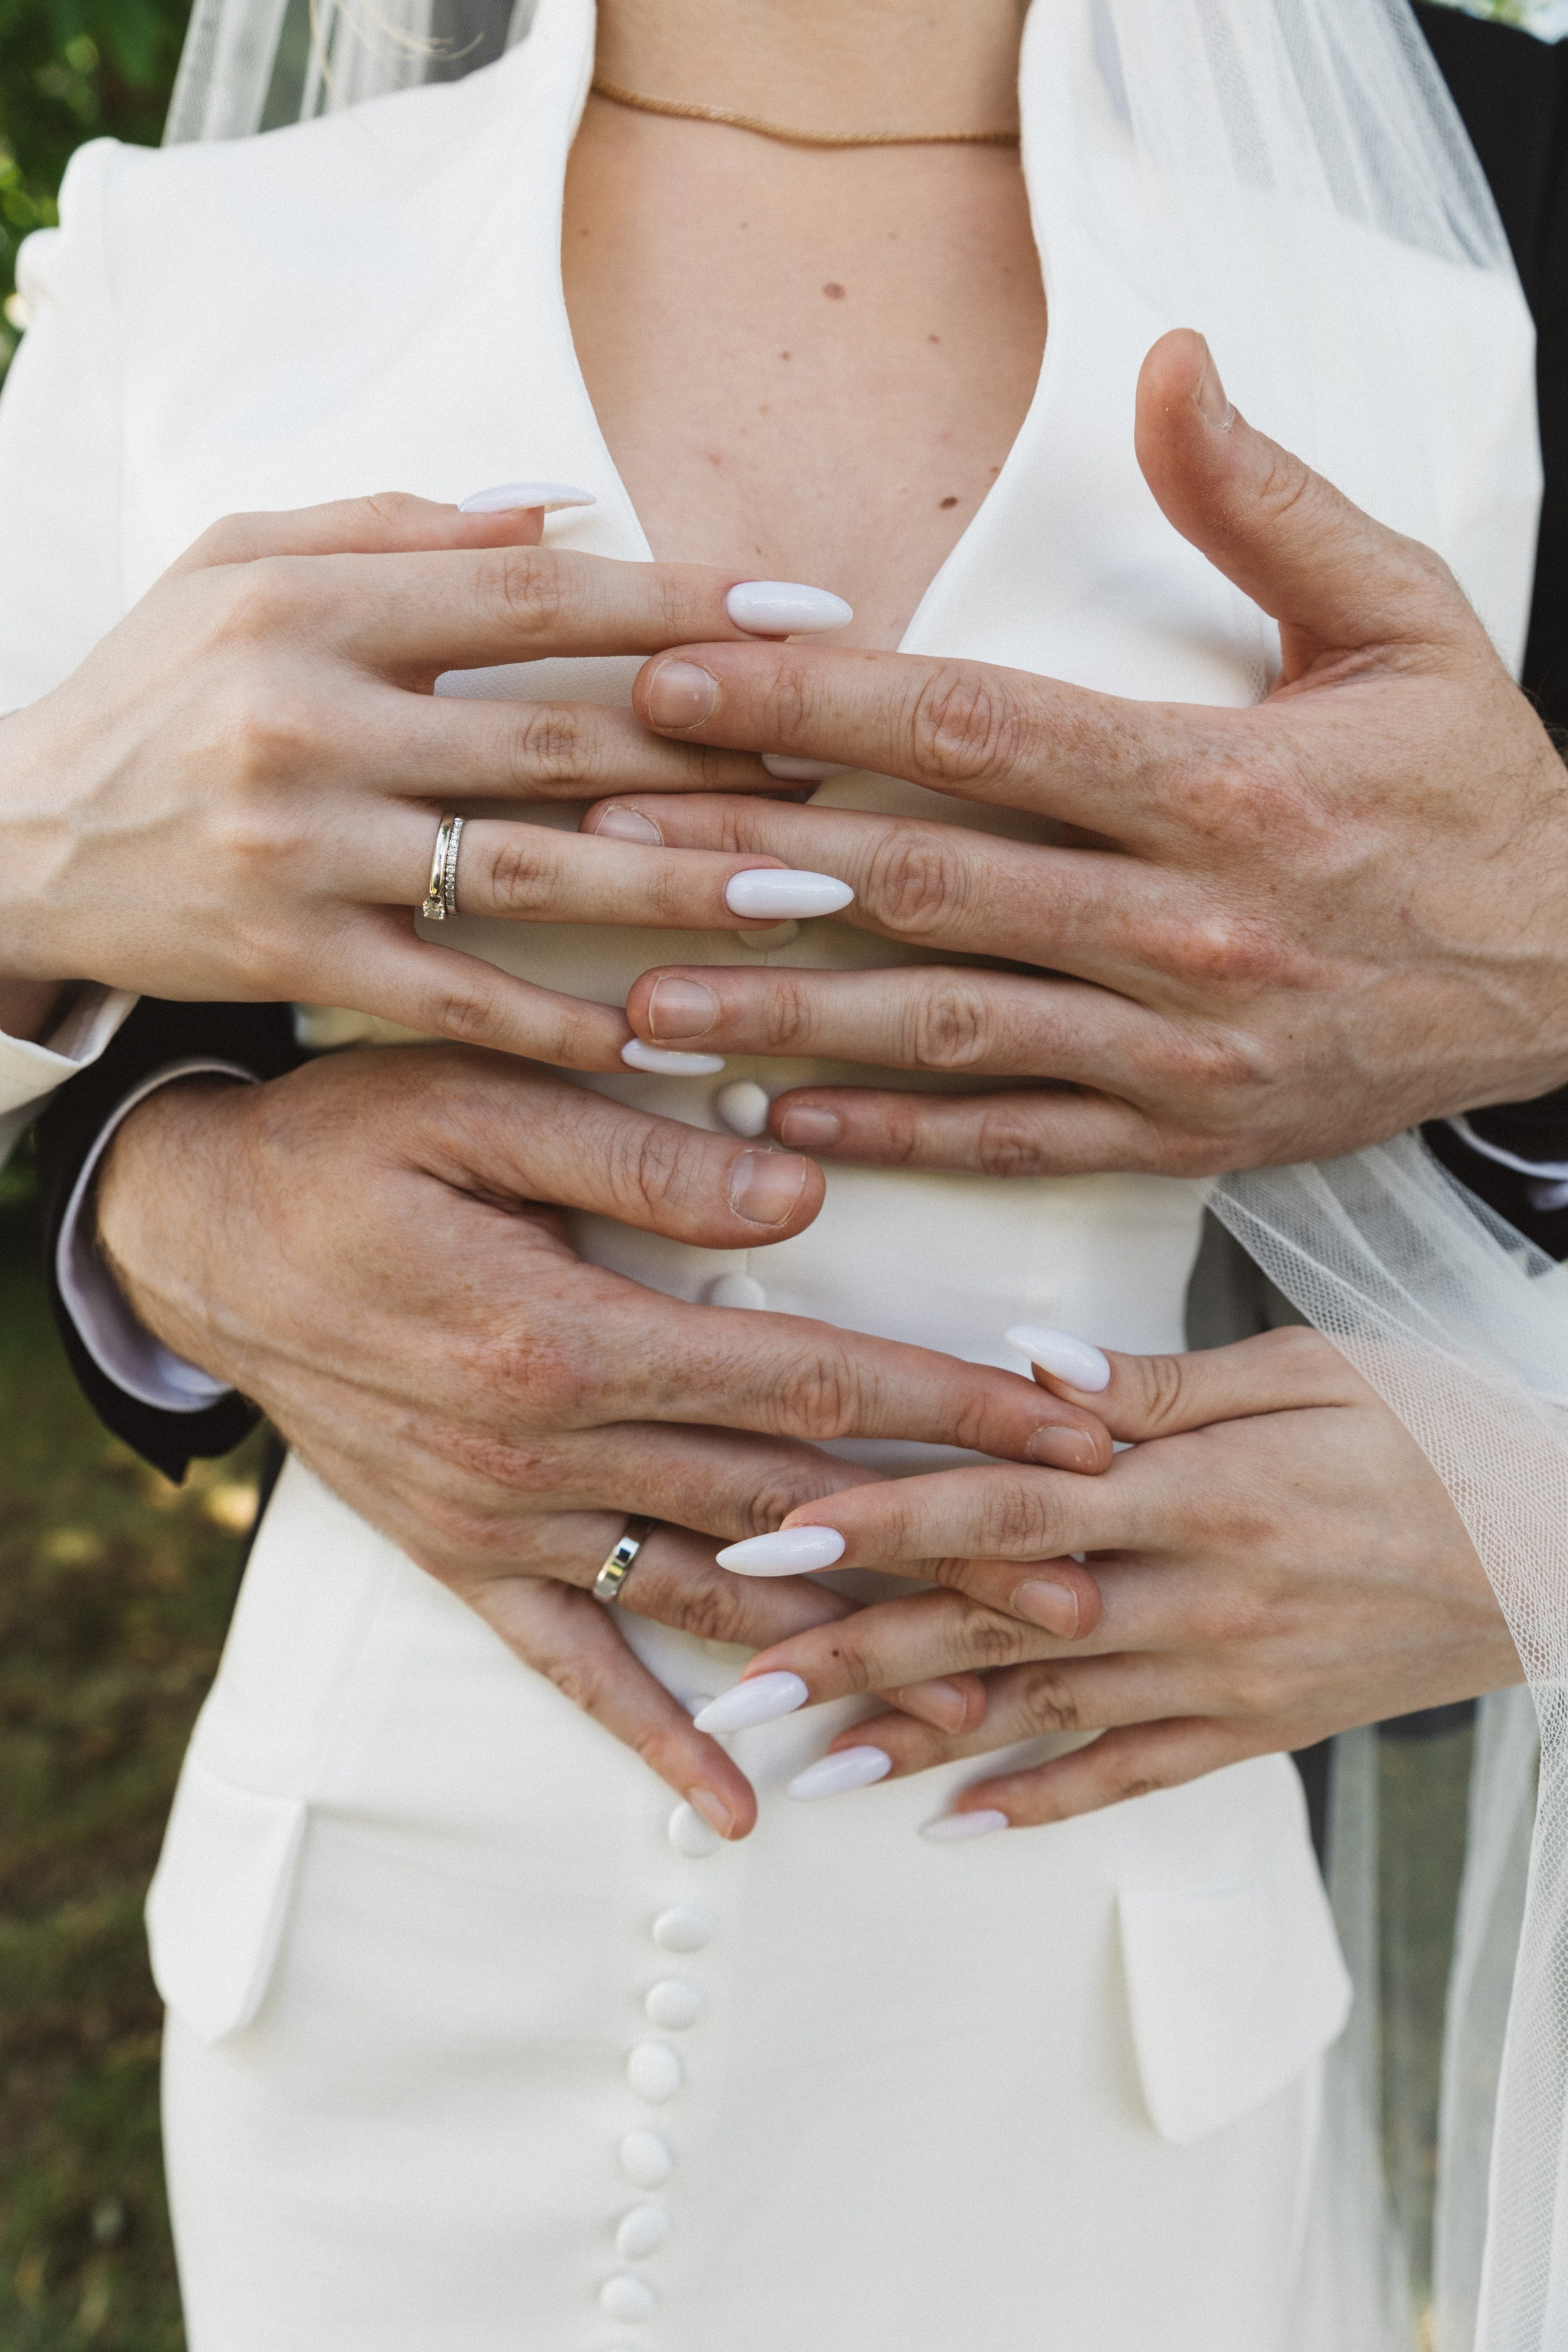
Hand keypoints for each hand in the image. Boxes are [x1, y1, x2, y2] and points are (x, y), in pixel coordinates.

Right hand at [0, 491, 849, 1054]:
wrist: (15, 835)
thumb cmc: (151, 689)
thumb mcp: (240, 562)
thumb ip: (396, 525)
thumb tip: (558, 507)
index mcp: (311, 603)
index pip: (534, 594)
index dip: (681, 603)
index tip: (808, 616)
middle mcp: (310, 718)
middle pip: (557, 734)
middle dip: (718, 755)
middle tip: (847, 774)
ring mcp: (302, 847)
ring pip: (529, 870)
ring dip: (678, 888)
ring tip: (803, 902)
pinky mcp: (291, 956)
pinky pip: (455, 995)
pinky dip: (561, 1019)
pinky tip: (664, 1032)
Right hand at [95, 1047, 1109, 1836]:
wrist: (202, 1234)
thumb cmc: (348, 1144)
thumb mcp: (477, 1106)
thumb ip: (639, 1160)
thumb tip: (801, 1198)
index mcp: (567, 1333)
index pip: (803, 1381)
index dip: (949, 1407)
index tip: (1074, 1433)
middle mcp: (544, 1448)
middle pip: (786, 1506)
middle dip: (947, 1544)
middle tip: (1088, 1587)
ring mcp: (505, 1519)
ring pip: (707, 1597)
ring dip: (849, 1645)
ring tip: (977, 1695)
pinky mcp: (462, 1556)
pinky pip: (570, 1666)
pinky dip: (655, 1736)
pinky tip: (738, 1805)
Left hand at [596, 329, 1567, 1172]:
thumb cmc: (1474, 792)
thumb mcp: (1404, 619)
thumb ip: (1267, 501)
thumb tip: (1171, 360)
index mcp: (1224, 783)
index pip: (980, 730)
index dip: (816, 709)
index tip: (678, 684)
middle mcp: (1191, 923)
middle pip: (931, 882)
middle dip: (753, 860)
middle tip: (602, 842)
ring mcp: (1182, 1044)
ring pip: (950, 1030)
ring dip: (785, 1017)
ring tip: (639, 1010)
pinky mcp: (1184, 1134)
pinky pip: (1016, 1140)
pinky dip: (895, 1138)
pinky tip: (781, 1119)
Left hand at [719, 1325, 1521, 1828]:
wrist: (1557, 1550)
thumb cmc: (1431, 1431)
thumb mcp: (1310, 1369)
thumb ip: (1160, 1381)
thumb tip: (1029, 1364)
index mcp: (1199, 1490)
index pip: (1006, 1503)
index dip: (882, 1520)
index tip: (771, 1531)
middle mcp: (1195, 1597)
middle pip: (995, 1627)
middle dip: (854, 1651)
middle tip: (735, 1681)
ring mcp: (1224, 1678)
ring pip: (1041, 1718)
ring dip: (913, 1744)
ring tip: (801, 1768)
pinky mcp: (1256, 1732)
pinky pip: (1130, 1779)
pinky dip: (1039, 1806)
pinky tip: (949, 1826)